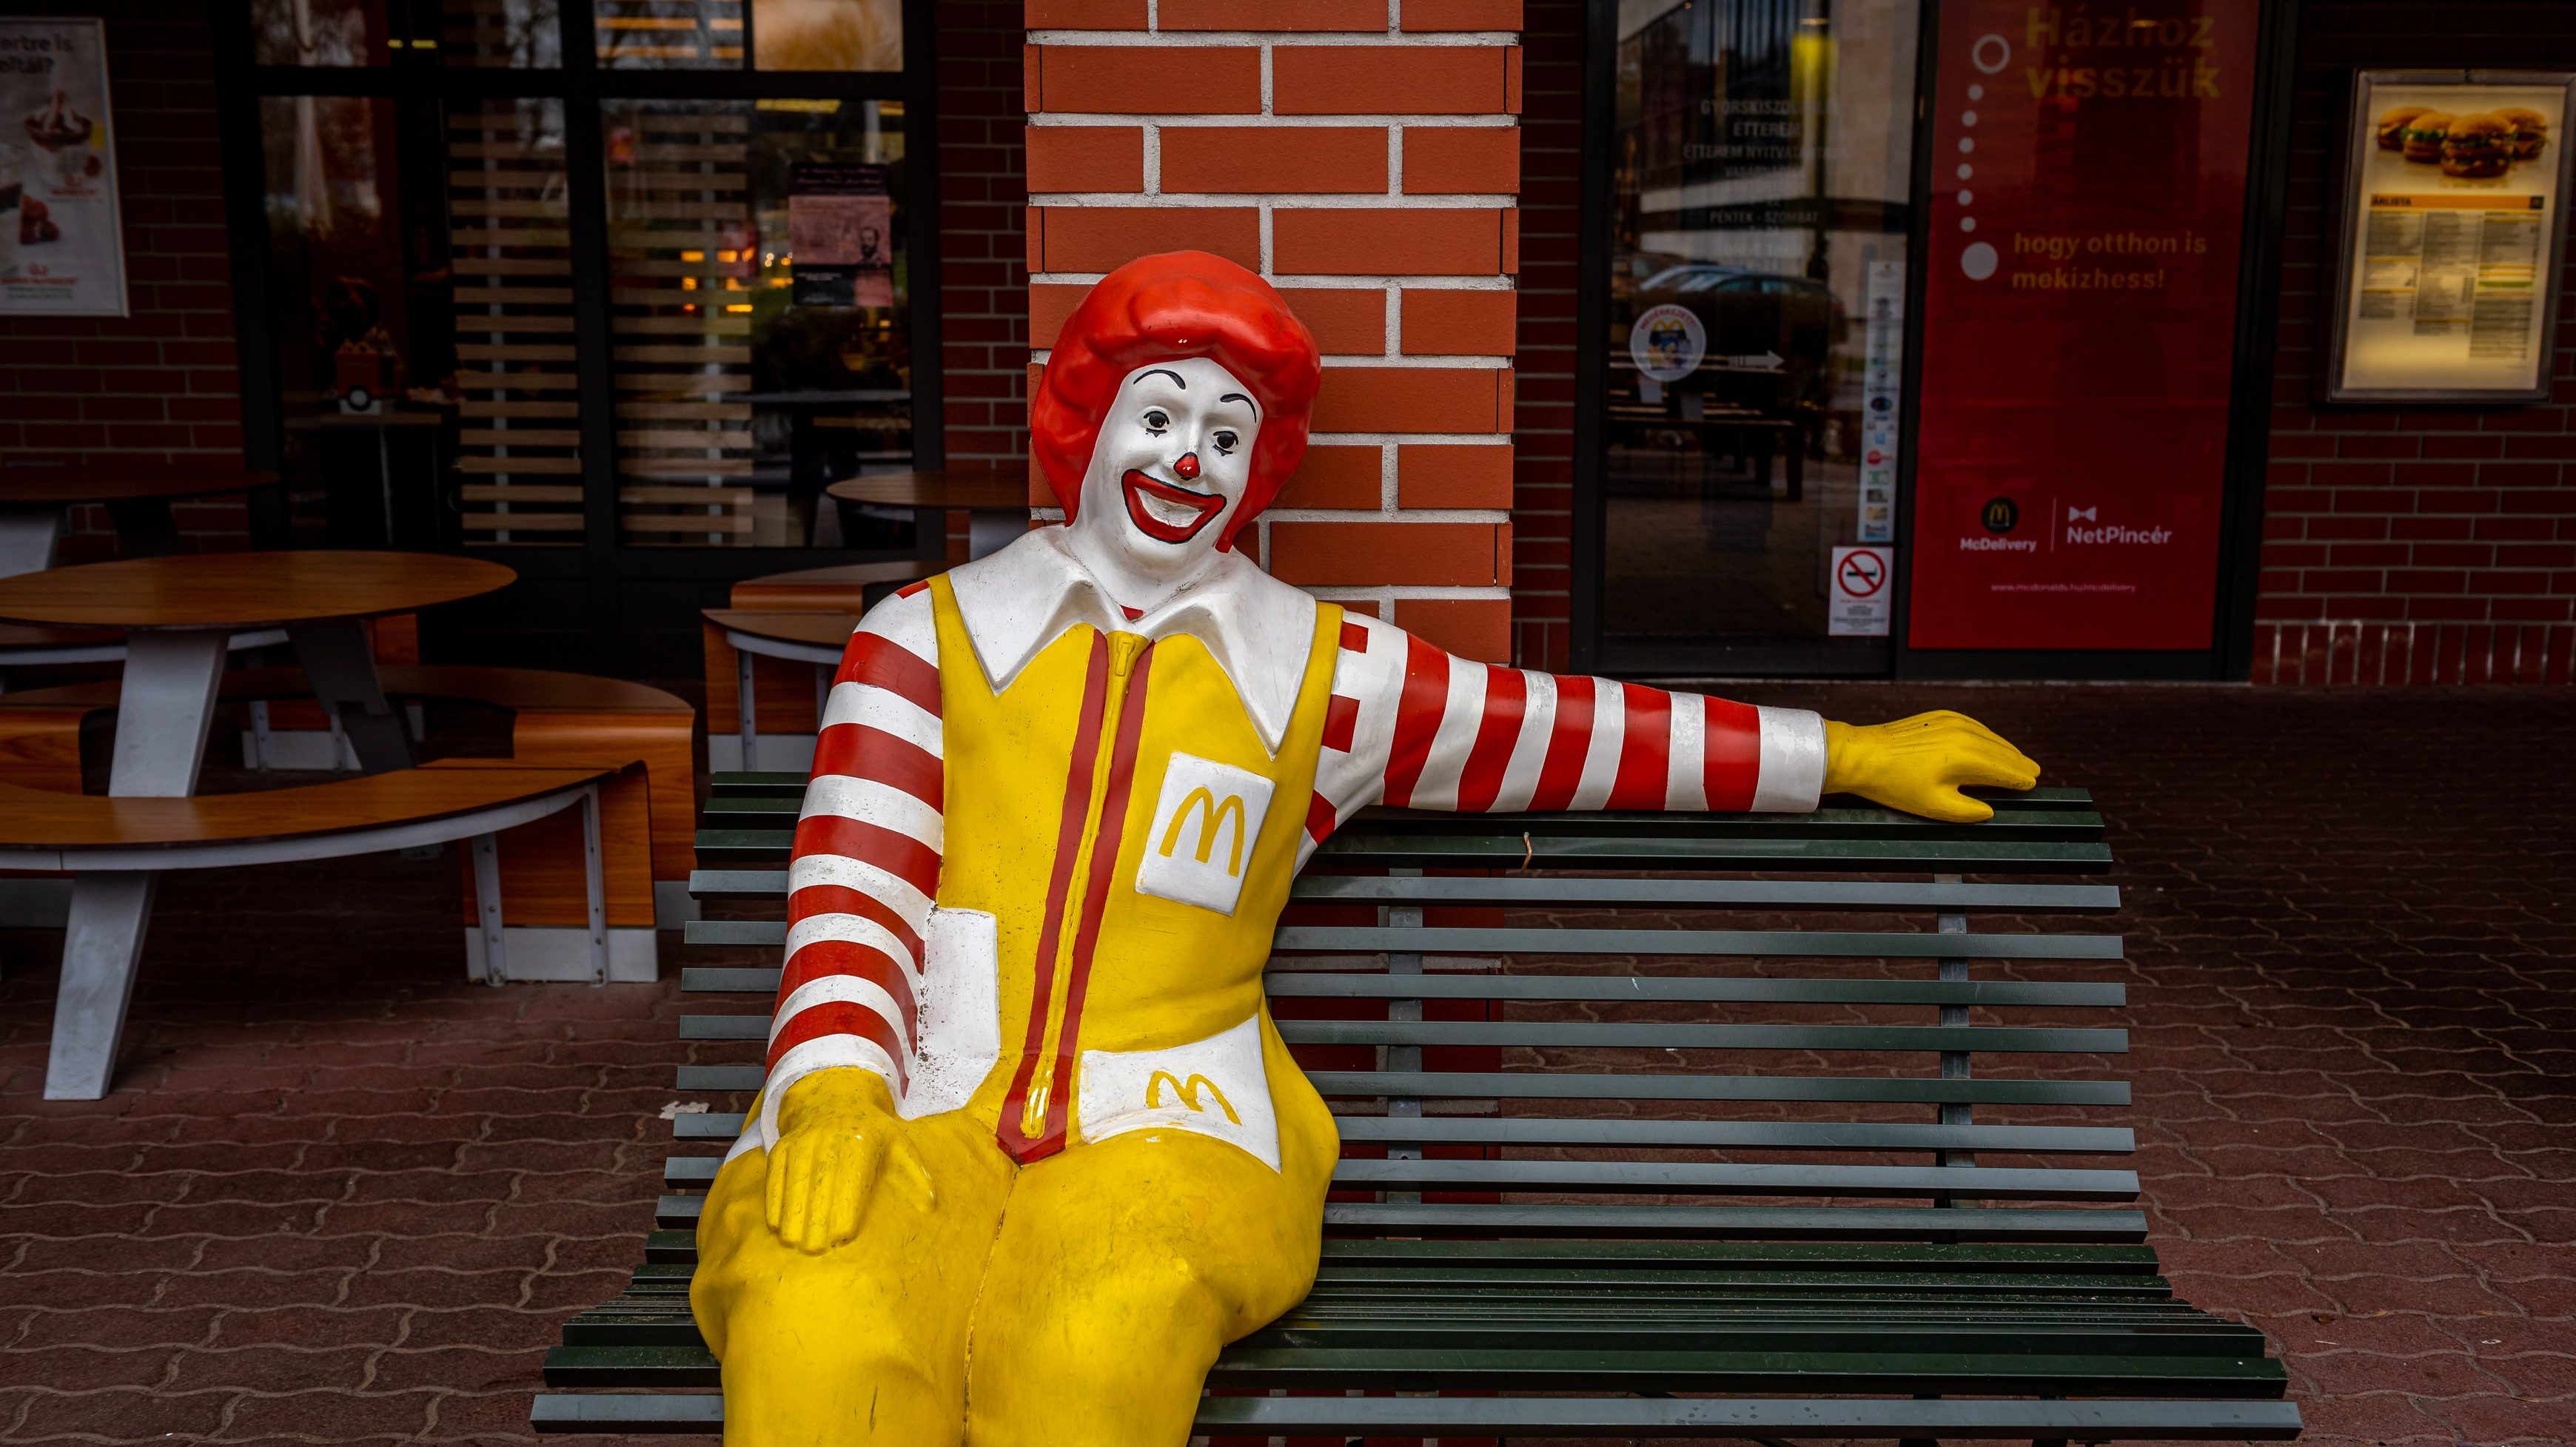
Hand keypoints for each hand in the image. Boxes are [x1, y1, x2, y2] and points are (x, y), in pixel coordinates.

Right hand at [763, 1068, 935, 1253]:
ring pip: (793, 1186)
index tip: (843, 1238)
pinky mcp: (781, 1147)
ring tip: (795, 1244)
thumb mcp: (899, 1142)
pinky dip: (774, 1204)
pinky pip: (774, 1179)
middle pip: (818, 1189)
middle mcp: (828, 1141)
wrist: (834, 1097)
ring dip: (791, 1218)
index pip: (849, 1186)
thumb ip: (916, 1174)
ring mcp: (801, 1143)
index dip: (844, 1215)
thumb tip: (931, 1204)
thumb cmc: (872, 1131)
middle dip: (814, 1223)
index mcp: (860, 1144)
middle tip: (816, 1250)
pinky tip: (778, 1226)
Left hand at [1822, 710, 2039, 822]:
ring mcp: (1951, 722)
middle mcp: (1964, 735)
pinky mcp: (1938, 717)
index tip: (2033, 785)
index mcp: (1967, 758)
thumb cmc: (1896, 783)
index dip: (2020, 779)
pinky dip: (1986, 736)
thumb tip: (1989, 811)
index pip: (2004, 770)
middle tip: (2035, 772)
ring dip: (2004, 748)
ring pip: (1988, 736)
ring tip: (2018, 759)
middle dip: (2018, 763)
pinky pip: (1972, 726)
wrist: (1863, 755)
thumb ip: (1967, 811)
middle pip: (2001, 751)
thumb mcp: (1934, 805)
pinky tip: (1989, 743)